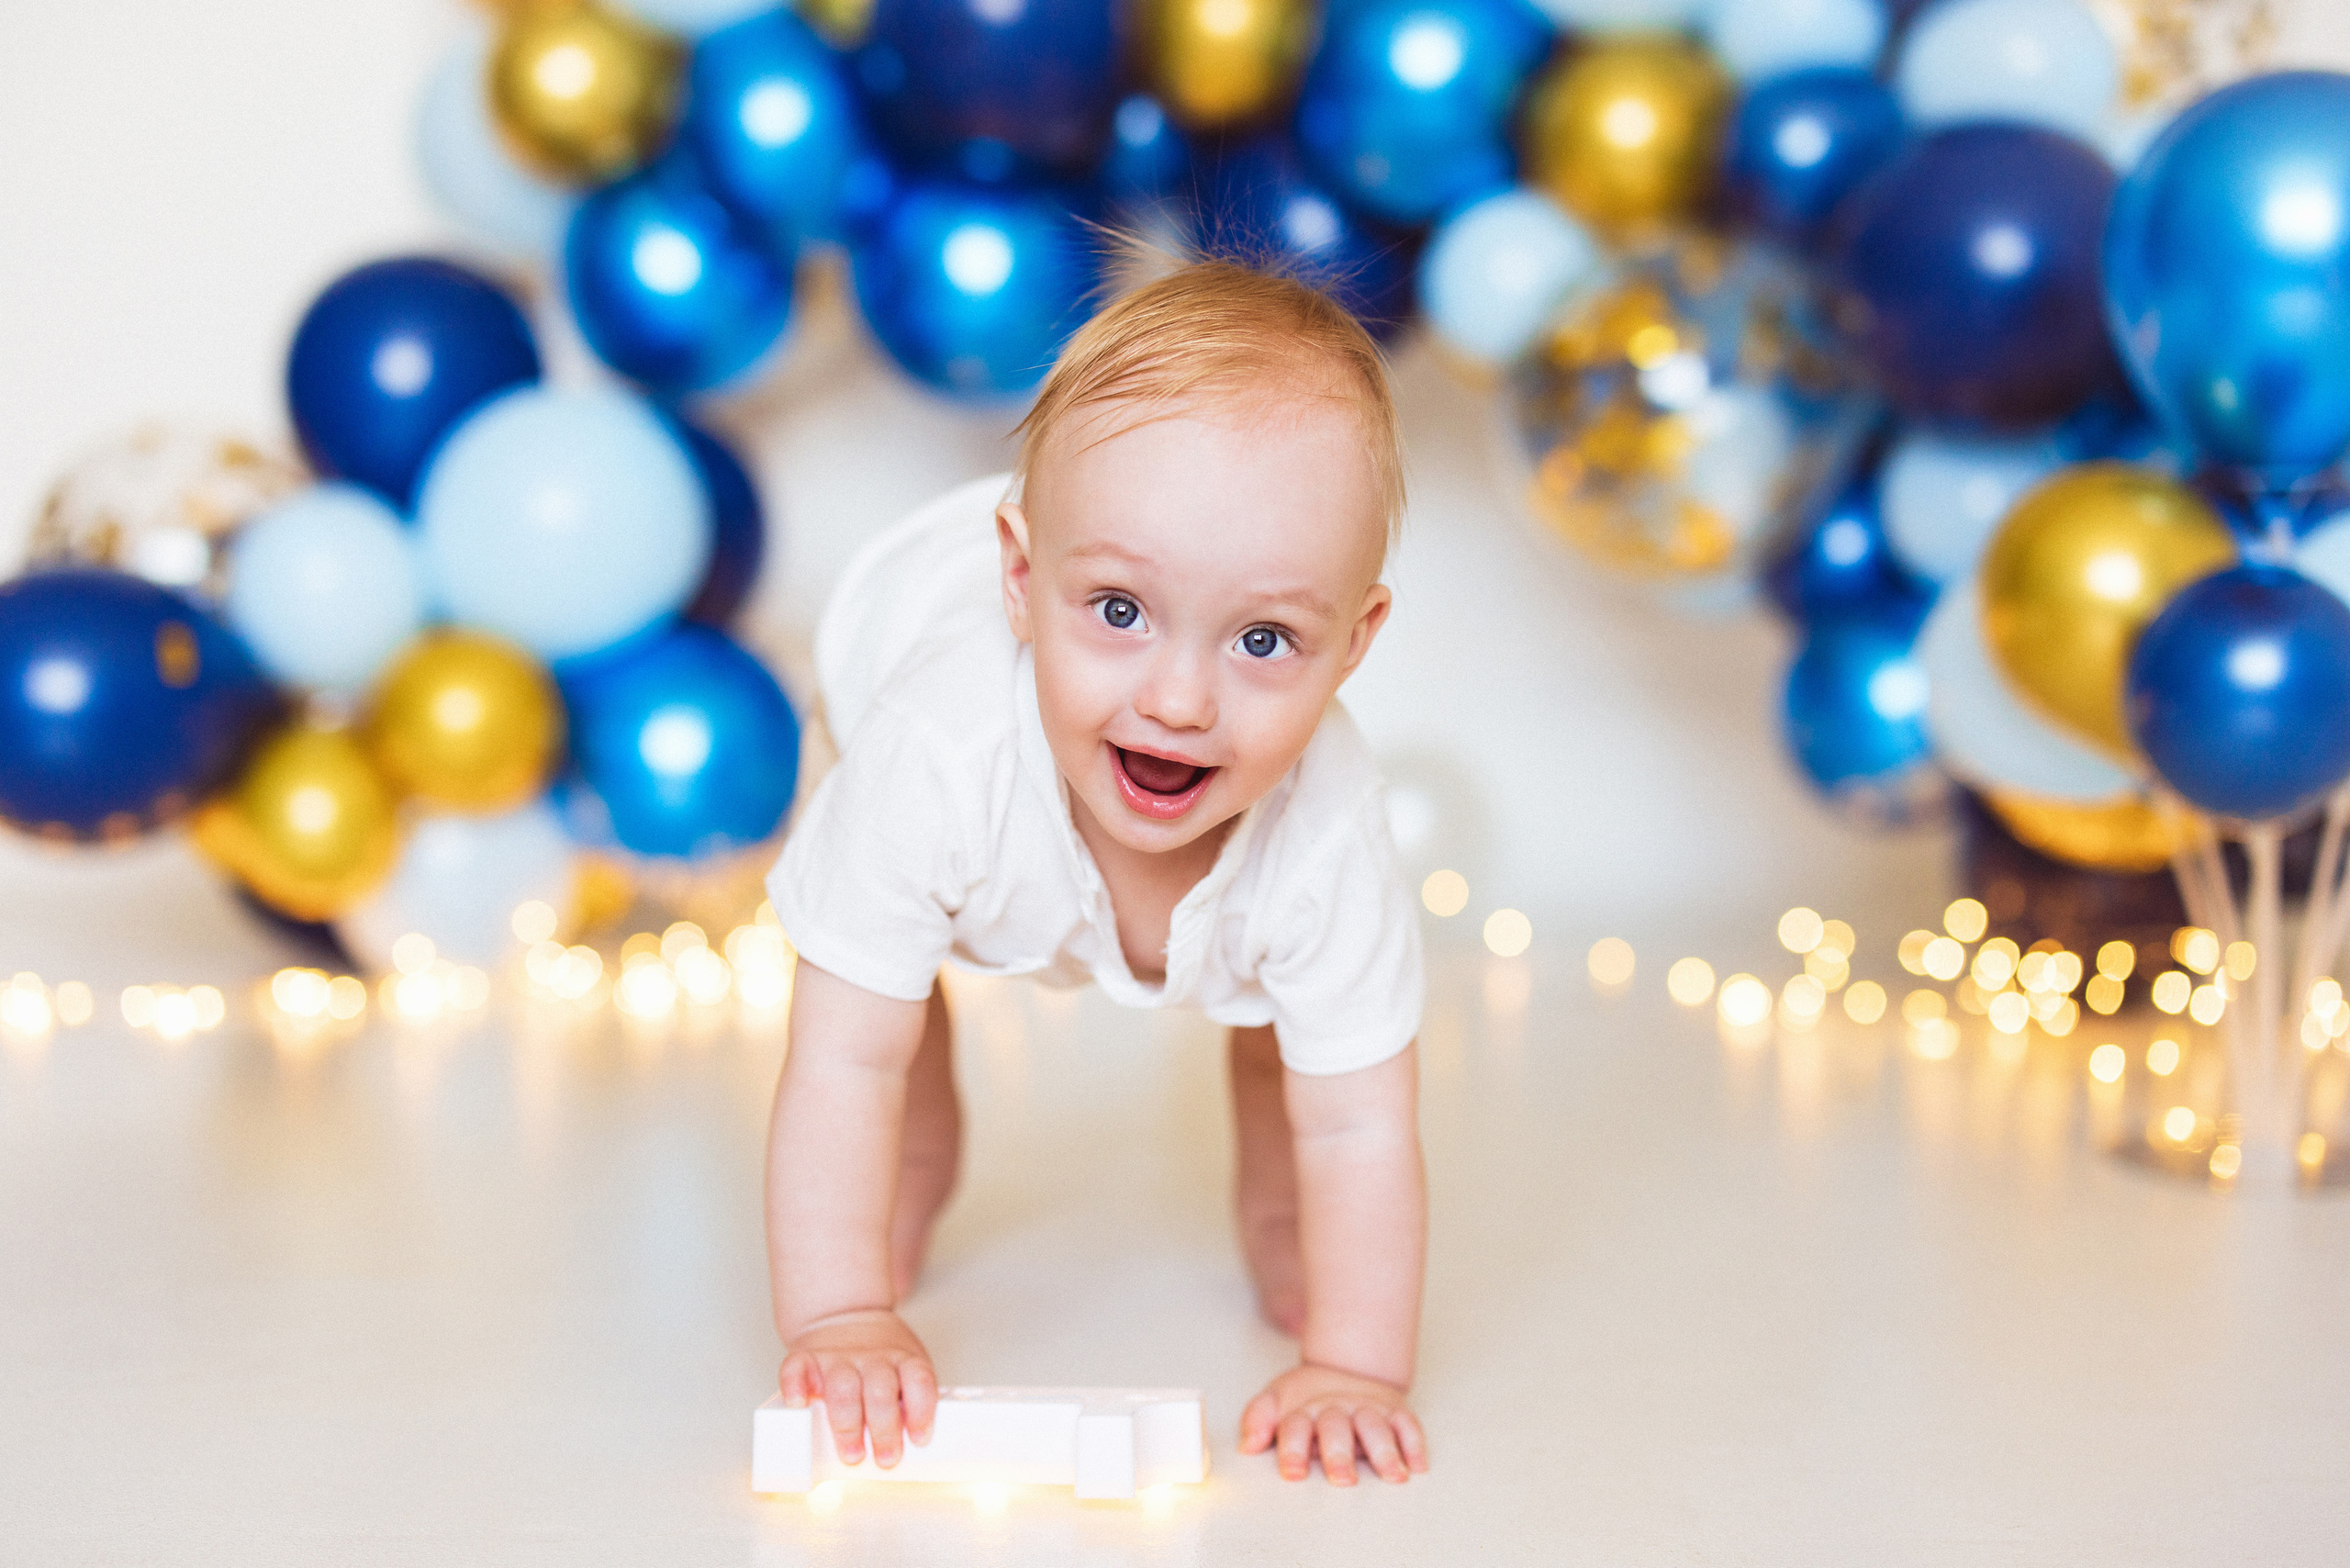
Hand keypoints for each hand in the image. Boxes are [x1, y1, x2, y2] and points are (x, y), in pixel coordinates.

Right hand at [777, 1307, 937, 1467]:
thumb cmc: (880, 1360)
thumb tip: (910, 1453)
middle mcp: (872, 1357)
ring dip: (847, 1424)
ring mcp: (837, 1356)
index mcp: (903, 1359)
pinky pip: (796, 1369)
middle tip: (886, 1460)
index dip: (922, 1411)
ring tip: (851, 1454)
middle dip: (884, 1430)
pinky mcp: (806, 1356)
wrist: (846, 1312)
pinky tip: (798, 1406)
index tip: (920, 1440)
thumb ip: (907, 1402)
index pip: (918, 1381)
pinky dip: (794, 1388)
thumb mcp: (905, 1370)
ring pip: (843, 1388)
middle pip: (880, 1392)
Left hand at [1240, 1362, 1427, 1484]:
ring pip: (1375, 1426)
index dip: (1292, 1449)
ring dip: (1384, 1451)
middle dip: (1339, 1454)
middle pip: (1336, 1428)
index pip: (1295, 1427)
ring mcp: (1367, 1408)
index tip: (1292, 1473)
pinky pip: (1408, 1423)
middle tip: (1344, 1479)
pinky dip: (1414, 1443)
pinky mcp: (1394, 1410)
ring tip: (1393, 1476)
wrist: (1344, 1368)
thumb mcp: (1276, 1401)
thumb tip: (1247, 1445)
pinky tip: (1417, 1465)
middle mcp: (1336, 1408)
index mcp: (1304, 1409)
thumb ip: (1258, 1420)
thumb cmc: (1307, 1399)